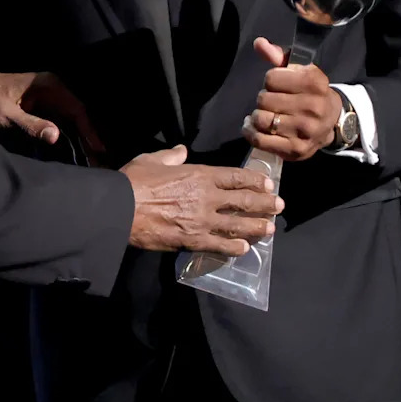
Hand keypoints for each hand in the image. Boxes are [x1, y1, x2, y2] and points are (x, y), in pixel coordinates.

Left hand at [0, 70, 104, 161]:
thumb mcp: (7, 115)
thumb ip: (30, 125)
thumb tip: (56, 136)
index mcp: (50, 85)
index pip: (77, 109)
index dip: (89, 130)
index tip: (98, 150)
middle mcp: (54, 89)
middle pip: (77, 116)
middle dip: (88, 138)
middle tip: (99, 161)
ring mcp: (49, 97)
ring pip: (70, 120)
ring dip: (80, 139)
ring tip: (91, 160)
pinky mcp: (42, 107)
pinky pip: (61, 122)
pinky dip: (68, 136)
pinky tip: (74, 152)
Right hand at [121, 145, 280, 255]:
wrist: (122, 209)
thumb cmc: (134, 181)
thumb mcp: (152, 159)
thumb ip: (171, 156)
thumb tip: (181, 152)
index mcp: (199, 175)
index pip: (236, 177)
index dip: (255, 181)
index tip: (268, 184)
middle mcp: (207, 198)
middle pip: (244, 201)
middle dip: (264, 204)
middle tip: (278, 206)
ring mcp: (202, 221)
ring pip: (237, 225)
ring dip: (256, 227)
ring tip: (269, 229)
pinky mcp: (193, 241)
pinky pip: (219, 245)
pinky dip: (233, 248)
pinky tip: (244, 249)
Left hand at [241, 37, 342, 161]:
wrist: (331, 122)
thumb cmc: (309, 92)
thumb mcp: (299, 71)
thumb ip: (278, 56)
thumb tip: (259, 43)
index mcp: (315, 82)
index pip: (271, 78)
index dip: (271, 80)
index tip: (279, 85)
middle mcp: (313, 106)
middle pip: (264, 99)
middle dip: (264, 99)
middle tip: (274, 102)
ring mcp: (305, 130)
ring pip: (260, 119)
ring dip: (258, 116)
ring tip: (266, 114)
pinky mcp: (295, 149)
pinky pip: (259, 139)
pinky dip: (251, 132)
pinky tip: (254, 127)